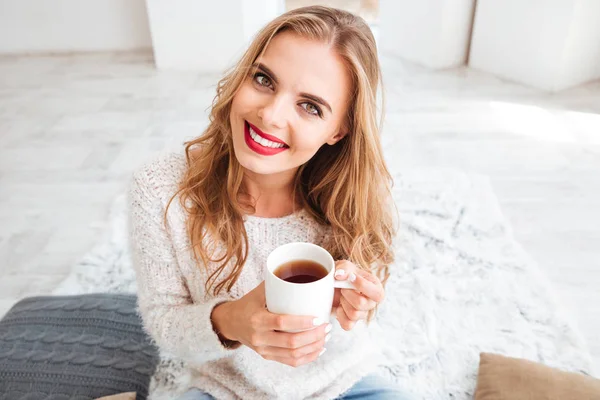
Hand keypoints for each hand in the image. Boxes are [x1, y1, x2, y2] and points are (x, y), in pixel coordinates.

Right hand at [211, 282, 330, 367]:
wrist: (230, 323)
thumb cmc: (248, 303)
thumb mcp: (258, 291)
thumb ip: (277, 283)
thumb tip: (299, 268)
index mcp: (257, 319)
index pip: (282, 323)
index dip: (302, 322)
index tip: (319, 318)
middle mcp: (259, 337)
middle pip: (291, 343)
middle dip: (314, 336)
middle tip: (327, 326)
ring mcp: (263, 350)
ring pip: (293, 355)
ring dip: (314, 347)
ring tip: (326, 336)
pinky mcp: (268, 357)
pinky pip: (291, 362)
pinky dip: (308, 357)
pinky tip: (319, 349)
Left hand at [333, 260, 384, 330]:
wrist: (333, 285)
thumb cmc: (344, 275)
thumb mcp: (345, 265)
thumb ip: (344, 268)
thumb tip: (339, 275)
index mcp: (375, 288)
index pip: (377, 293)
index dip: (362, 286)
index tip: (350, 277)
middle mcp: (371, 302)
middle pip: (361, 304)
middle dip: (347, 294)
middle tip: (343, 287)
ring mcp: (362, 314)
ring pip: (354, 314)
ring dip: (343, 303)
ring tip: (342, 296)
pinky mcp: (352, 322)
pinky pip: (347, 324)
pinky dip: (340, 315)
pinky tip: (339, 306)